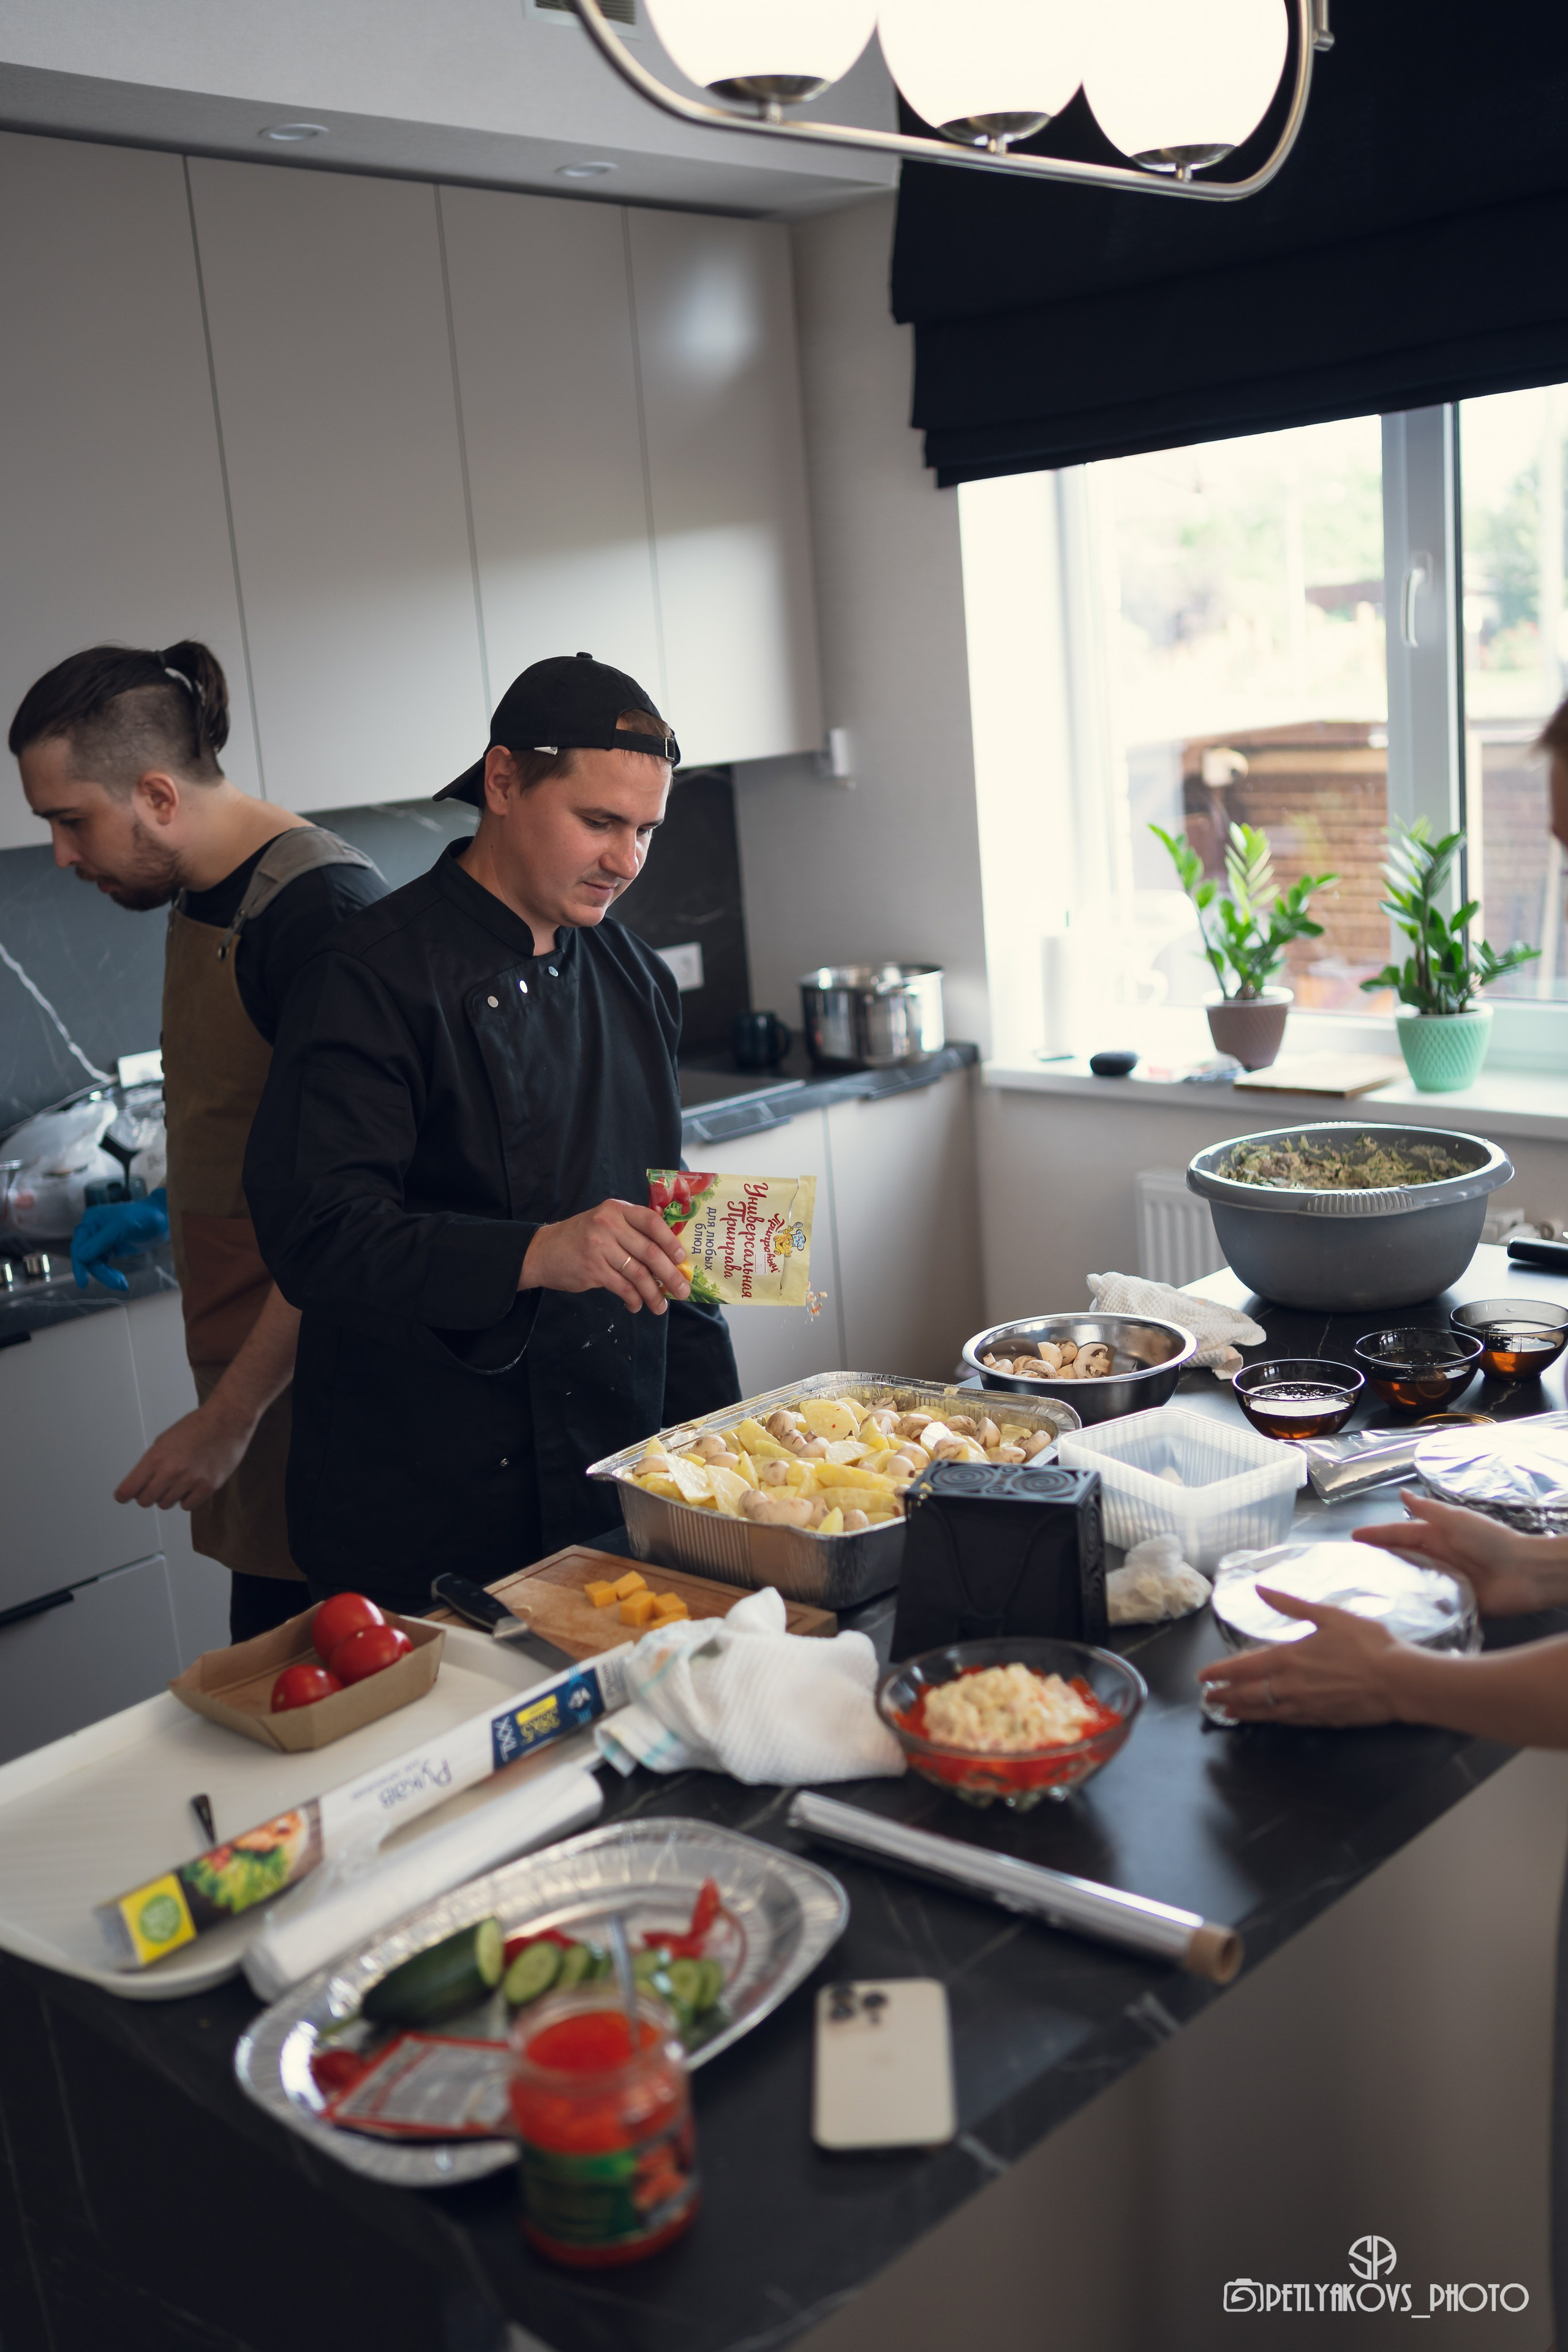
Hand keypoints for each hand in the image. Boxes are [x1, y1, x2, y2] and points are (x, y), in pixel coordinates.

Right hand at [71, 1191, 168, 1292]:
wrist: (163, 1220)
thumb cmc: (144, 1217)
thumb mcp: (122, 1226)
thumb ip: (100, 1240)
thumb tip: (80, 1256)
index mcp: (91, 1220)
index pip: (79, 1245)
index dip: (80, 1265)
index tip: (83, 1283)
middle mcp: (93, 1230)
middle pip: (86, 1257)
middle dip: (100, 1272)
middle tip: (118, 1283)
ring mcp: (101, 1240)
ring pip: (95, 1264)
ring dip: (107, 1276)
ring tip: (122, 1284)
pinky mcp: (111, 1249)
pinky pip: (104, 1265)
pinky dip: (110, 1274)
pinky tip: (120, 1281)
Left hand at [114, 1402, 253, 1512]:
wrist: (227, 1420)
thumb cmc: (197, 1426)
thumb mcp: (164, 1440)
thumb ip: (151, 1463)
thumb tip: (140, 1483)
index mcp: (156, 1457)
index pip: (129, 1488)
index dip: (123, 1495)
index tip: (123, 1496)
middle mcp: (171, 1471)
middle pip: (145, 1500)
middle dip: (147, 1495)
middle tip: (155, 1487)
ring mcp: (190, 1480)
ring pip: (165, 1504)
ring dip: (168, 1496)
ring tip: (178, 1480)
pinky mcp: (208, 1487)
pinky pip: (187, 1506)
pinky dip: (187, 1499)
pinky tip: (191, 1485)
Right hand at [520, 1200, 690, 1315]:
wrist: (543, 1251)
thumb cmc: (581, 1237)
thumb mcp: (605, 1222)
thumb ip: (631, 1230)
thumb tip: (668, 1256)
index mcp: (616, 1209)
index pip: (652, 1221)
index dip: (670, 1241)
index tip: (682, 1259)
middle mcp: (608, 1225)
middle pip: (649, 1251)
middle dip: (670, 1275)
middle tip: (682, 1290)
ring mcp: (600, 1247)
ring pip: (638, 1274)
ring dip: (653, 1294)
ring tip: (661, 1307)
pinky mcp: (593, 1269)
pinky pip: (622, 1287)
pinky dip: (633, 1299)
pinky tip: (636, 1305)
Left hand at [1197, 1589, 1408, 1726]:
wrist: (1399, 1681)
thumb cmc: (1367, 1643)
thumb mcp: (1328, 1615)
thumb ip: (1290, 1604)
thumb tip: (1260, 1588)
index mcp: (1289, 1658)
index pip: (1243, 1667)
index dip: (1220, 1672)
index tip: (1202, 1677)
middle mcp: (1290, 1686)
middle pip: (1248, 1693)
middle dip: (1224, 1695)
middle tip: (1207, 1698)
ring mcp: (1305, 1707)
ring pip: (1264, 1712)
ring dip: (1241, 1711)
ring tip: (1225, 1711)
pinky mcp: (1322, 1721)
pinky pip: (1286, 1722)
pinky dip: (1268, 1721)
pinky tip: (1265, 1719)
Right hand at [1352, 1489, 1567, 1615]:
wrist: (1524, 1573)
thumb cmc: (1490, 1541)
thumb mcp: (1456, 1519)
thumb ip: (1428, 1510)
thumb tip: (1401, 1493)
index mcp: (1437, 1535)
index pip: (1400, 1534)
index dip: (1377, 1535)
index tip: (1353, 1538)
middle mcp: (1437, 1558)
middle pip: (1401, 1558)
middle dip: (1377, 1560)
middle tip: (1349, 1568)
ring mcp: (1444, 1581)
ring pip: (1411, 1581)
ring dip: (1391, 1583)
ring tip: (1363, 1591)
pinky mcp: (1453, 1603)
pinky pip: (1428, 1604)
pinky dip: (1413, 1606)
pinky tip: (1394, 1611)